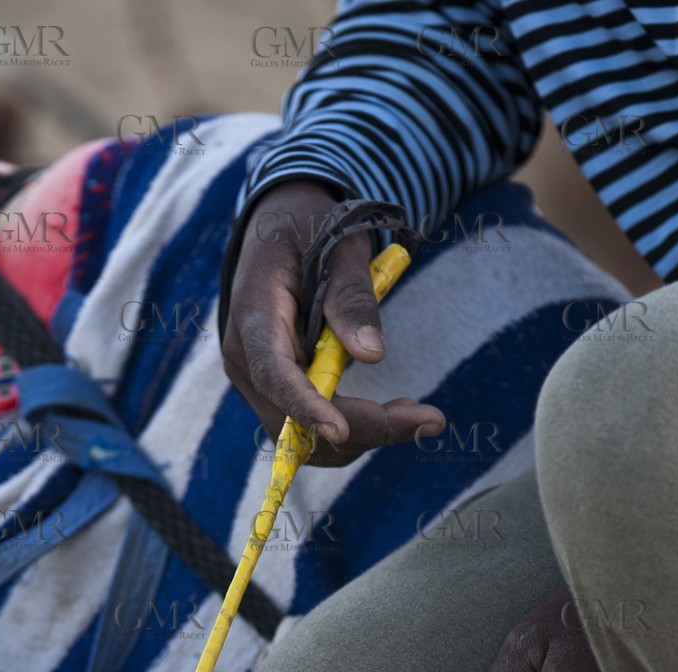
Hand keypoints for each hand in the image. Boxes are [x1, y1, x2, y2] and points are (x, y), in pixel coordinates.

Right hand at [222, 181, 444, 466]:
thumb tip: (373, 356)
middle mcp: (247, 361)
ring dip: (363, 435)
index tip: (341, 431)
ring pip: (304, 439)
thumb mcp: (338, 245)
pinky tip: (395, 411)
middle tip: (431, 419)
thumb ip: (353, 296)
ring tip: (418, 413)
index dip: (306, 407)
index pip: (275, 374)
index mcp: (255, 315)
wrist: (279, 227)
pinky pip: (311, 429)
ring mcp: (259, 382)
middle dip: (360, 429)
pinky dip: (355, 429)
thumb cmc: (309, 227)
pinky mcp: (278, 393)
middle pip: (294, 422)